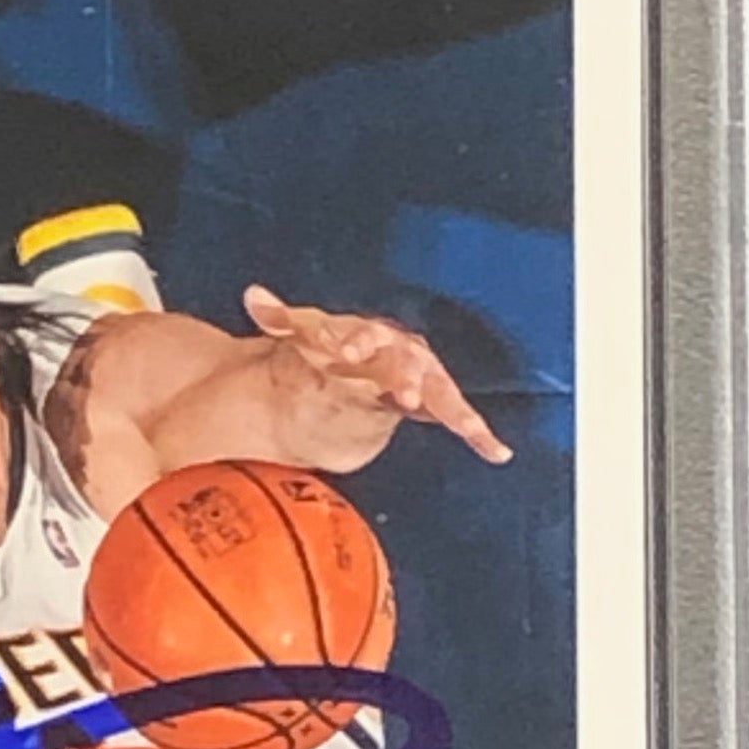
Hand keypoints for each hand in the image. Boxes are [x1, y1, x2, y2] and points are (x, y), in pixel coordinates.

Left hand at [241, 285, 513, 463]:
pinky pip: (457, 417)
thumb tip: (252, 296)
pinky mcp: (435, 401)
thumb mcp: (301, 332)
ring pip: (441, 392)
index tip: (345, 350)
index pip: (363, 335)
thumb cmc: (331, 344)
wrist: (357, 356)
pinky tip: (497, 452)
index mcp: (370, 332)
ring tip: (469, 429)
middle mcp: (403, 350)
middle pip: (409, 362)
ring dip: (453, 410)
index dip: (355, 342)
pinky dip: (478, 433)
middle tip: (404, 393)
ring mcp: (423, 376)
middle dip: (407, 376)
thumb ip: (279, 319)